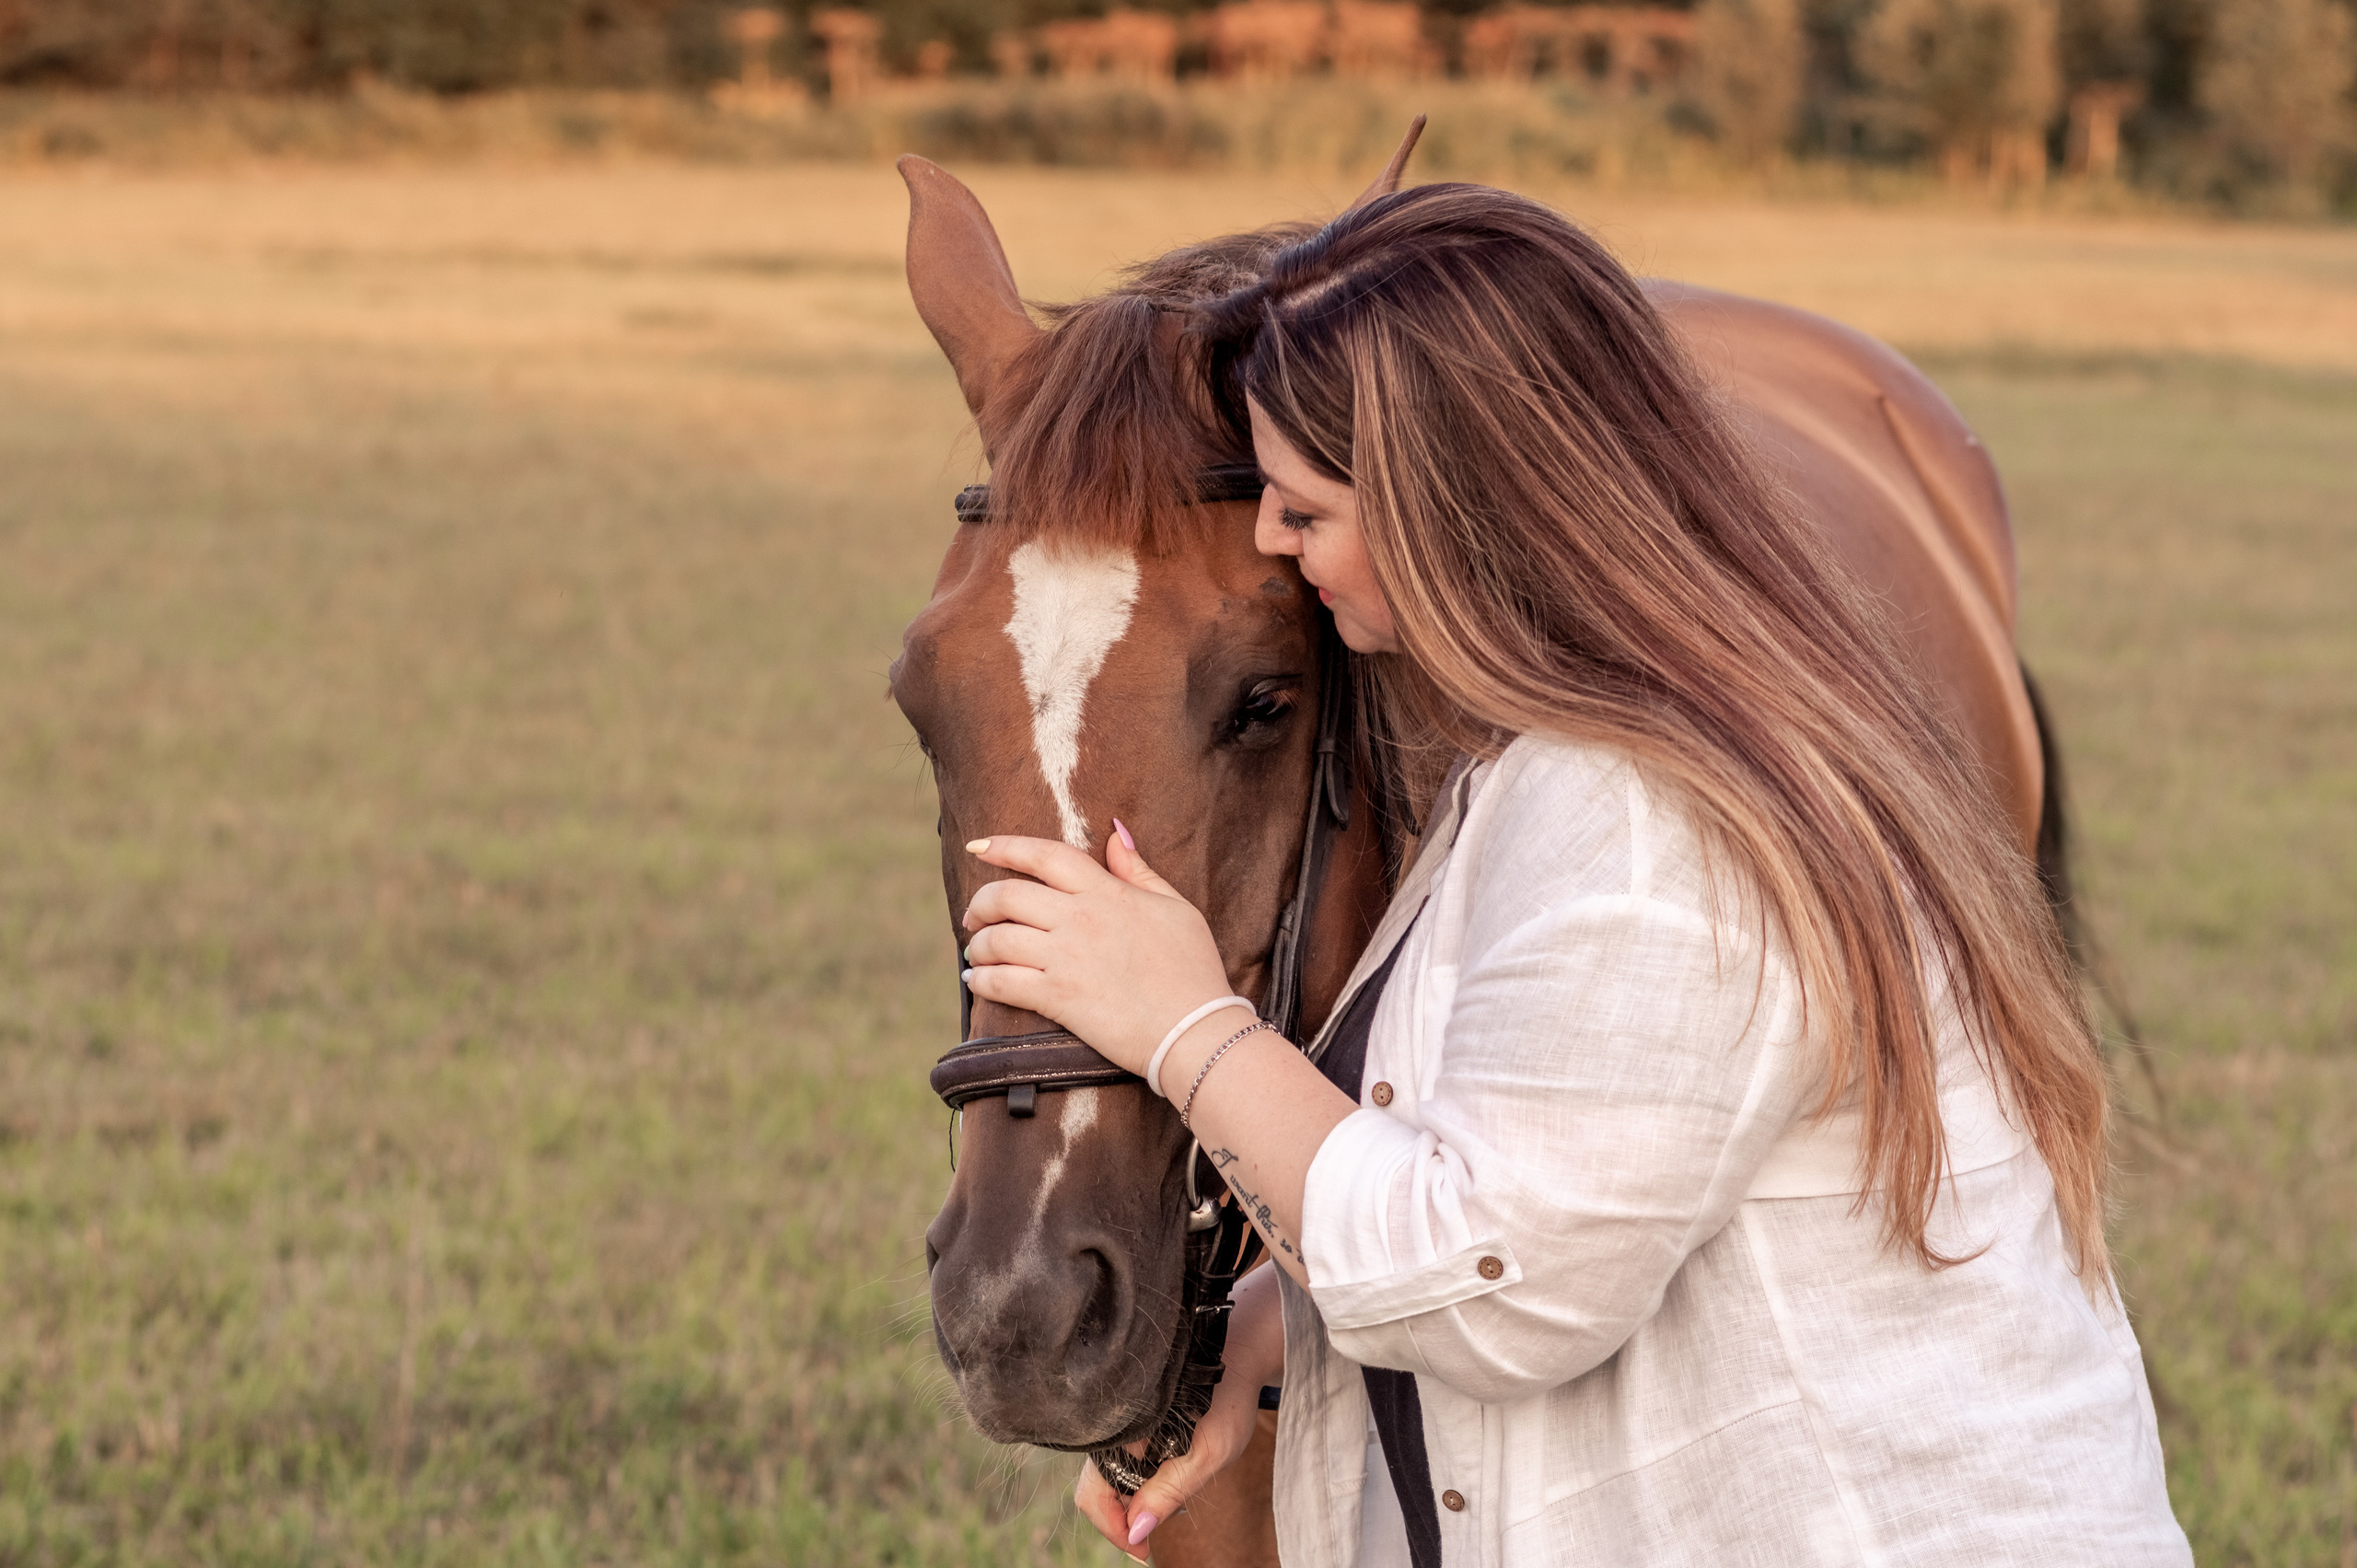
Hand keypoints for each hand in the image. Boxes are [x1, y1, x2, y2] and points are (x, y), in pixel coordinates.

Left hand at [961, 824, 1236, 1077]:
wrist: (1196, 1030)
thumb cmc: (1194, 970)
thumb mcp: (1176, 908)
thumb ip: (1139, 872)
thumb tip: (1115, 835)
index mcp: (1107, 892)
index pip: (1045, 855)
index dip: (1005, 846)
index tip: (979, 847)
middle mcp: (1080, 918)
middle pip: (1008, 894)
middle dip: (981, 902)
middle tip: (975, 915)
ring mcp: (1067, 958)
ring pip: (998, 939)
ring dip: (978, 944)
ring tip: (977, 952)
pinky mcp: (1058, 998)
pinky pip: (1002, 983)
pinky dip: (981, 980)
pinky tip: (977, 981)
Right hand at [1071, 1358, 1270, 1559]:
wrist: (1237, 1357)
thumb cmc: (1227, 1402)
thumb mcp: (1207, 1453)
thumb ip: (1170, 1492)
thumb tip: (1137, 1532)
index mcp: (1120, 1434)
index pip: (1093, 1497)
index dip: (1114, 1530)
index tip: (1143, 1550)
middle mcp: (1111, 1430)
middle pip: (1095, 1491)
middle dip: (1125, 1518)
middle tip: (1163, 1524)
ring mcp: (1119, 1427)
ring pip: (1108, 1479)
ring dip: (1133, 1502)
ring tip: (1171, 1501)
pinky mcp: (1130, 1426)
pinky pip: (1120, 1463)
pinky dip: (1138, 1483)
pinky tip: (1166, 1478)